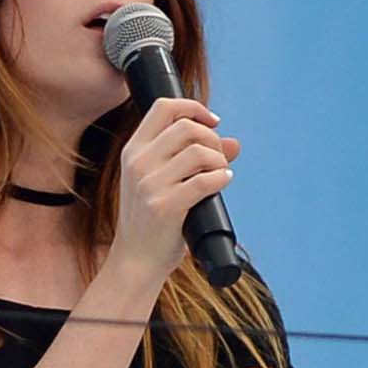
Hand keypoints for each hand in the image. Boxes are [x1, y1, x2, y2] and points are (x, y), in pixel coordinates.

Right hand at [109, 97, 238, 284]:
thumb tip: (234, 144)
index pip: (163, 107)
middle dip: (212, 139)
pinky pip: (204, 181)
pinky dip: (221, 178)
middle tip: (219, 159)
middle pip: (187, 128)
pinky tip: (224, 183)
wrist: (136, 260)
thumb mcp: (163, 183)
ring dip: (219, 161)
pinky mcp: (164, 207)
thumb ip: (193, 158)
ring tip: (221, 174)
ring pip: (198, 153)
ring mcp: (149, 185)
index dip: (194, 108)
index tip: (213, 122)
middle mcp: (138, 163)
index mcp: (133, 151)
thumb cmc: (153, 220)